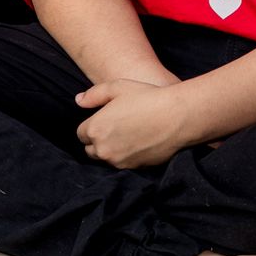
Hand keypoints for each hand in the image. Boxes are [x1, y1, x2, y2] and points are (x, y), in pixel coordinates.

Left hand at [75, 77, 192, 168]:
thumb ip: (93, 95)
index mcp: (95, 129)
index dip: (91, 126)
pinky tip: (136, 144)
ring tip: (125, 136)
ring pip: (106, 159)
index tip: (103, 120)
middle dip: (97, 141)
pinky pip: (122, 165)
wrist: (177, 117)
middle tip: (113, 128)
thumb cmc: (146, 97)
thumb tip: (78, 101)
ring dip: (110, 150)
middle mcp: (104, 149)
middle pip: (91, 150)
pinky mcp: (135, 168)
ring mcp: (119, 161)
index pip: (81, 134)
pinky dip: (125, 157)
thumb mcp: (116, 87)